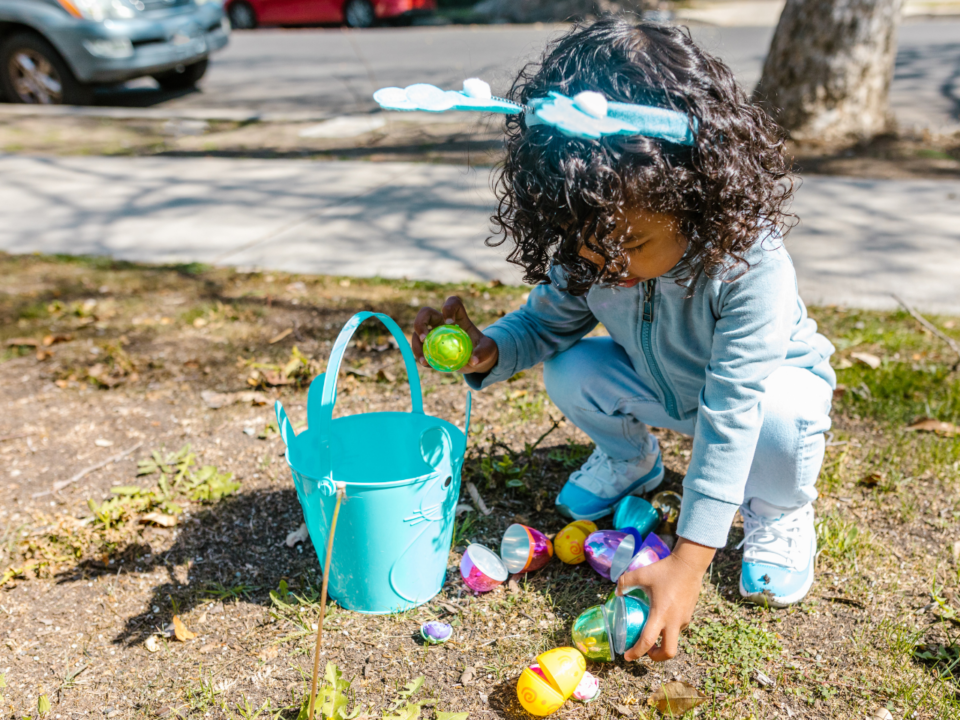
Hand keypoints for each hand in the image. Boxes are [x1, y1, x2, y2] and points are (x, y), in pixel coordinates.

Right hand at [412, 296, 498, 374]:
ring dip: (416, 345)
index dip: (448, 307)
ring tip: (423, 360)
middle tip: (424, 338)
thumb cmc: (483, 350)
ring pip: (417, 333)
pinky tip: (426, 365)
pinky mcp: (429, 346)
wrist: (476, 360)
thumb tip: (473, 361)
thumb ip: (483, 353)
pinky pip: (420, 348)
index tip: (450, 322)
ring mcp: (433, 333)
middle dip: (420, 322)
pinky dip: (420, 356)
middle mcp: (442, 322)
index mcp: (458, 317)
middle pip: (425, 313)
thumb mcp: (489, 350)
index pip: (452, 303)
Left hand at [616, 537, 715, 661]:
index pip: (647, 641)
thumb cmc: (665, 570)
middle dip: (656, 657)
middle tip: (645, 651)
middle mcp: (674, 621)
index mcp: (660, 614)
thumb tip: (617, 592)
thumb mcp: (641, 574)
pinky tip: (661, 618)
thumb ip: (625, 582)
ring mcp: (683, 620)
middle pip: (668, 652)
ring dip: (662, 642)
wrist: (689, 564)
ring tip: (651, 632)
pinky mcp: (688, 615)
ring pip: (674, 640)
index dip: (636, 652)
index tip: (627, 657)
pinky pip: (678, 629)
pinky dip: (669, 630)